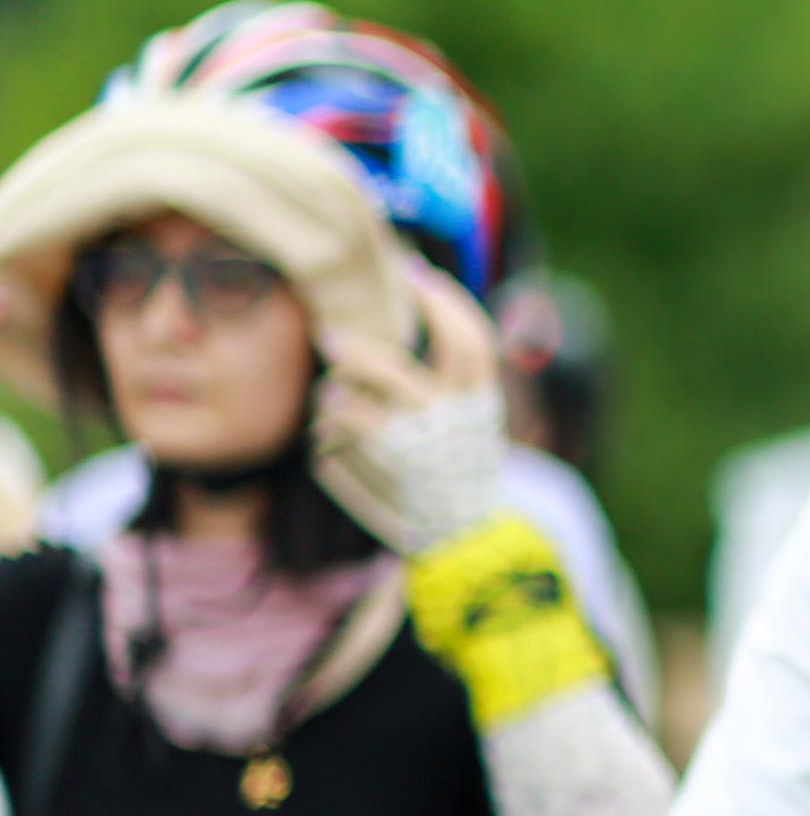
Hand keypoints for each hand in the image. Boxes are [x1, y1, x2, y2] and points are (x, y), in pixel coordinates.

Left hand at [313, 263, 508, 550]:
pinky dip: (325, 437)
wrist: (465, 542)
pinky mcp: (368, 479)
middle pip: (384, 367)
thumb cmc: (464, 468)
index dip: (442, 299)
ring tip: (333, 403)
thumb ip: (457, 374)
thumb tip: (422, 289)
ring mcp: (402, 455)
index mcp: (478, 405)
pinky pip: (326, 443)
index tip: (415, 272)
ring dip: (332, 399)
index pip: (466, 338)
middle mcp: (442, 425)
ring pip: (342, 405)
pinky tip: (334, 440)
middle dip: (352, 352)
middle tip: (327, 339)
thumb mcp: (476, 420)